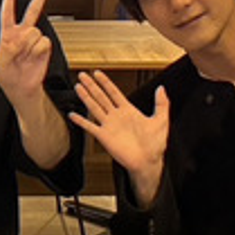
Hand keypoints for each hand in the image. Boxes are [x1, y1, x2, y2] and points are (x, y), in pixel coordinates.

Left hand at [0, 0, 54, 105]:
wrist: (22, 89)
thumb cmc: (8, 77)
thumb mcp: (0, 65)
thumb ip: (6, 51)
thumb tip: (16, 41)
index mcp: (8, 34)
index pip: (7, 12)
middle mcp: (23, 34)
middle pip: (32, 10)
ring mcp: (34, 40)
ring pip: (34, 32)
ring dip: (28, 46)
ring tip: (24, 57)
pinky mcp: (45, 47)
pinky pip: (43, 42)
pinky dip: (37, 51)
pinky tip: (33, 58)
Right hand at [68, 71, 168, 205]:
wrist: (147, 161)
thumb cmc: (155, 144)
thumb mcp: (161, 120)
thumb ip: (161, 104)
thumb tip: (161, 88)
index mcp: (128, 110)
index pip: (114, 92)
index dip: (105, 82)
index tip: (97, 73)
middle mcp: (116, 116)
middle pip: (100, 96)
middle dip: (91, 85)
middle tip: (82, 75)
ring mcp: (109, 126)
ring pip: (94, 107)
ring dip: (85, 97)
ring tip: (77, 87)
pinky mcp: (104, 137)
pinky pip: (90, 127)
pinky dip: (81, 121)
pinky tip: (72, 115)